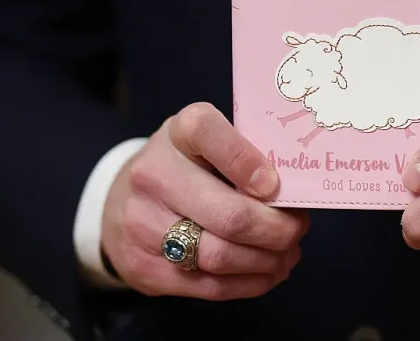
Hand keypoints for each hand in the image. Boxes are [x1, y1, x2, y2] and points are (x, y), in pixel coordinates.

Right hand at [102, 102, 308, 299]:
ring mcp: (142, 224)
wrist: (122, 200)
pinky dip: (249, 283)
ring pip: (220, 256)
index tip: (275, 186)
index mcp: (178, 133)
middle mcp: (153, 174)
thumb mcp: (211, 144)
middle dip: (276, 229)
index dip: (246, 162)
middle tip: (298, 229)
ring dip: (266, 260)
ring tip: (287, 253)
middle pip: (229, 215)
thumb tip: (297, 194)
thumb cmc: (188, 166)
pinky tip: (268, 271)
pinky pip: (208, 286)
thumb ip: (249, 157)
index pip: (208, 133)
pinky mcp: (143, 267)